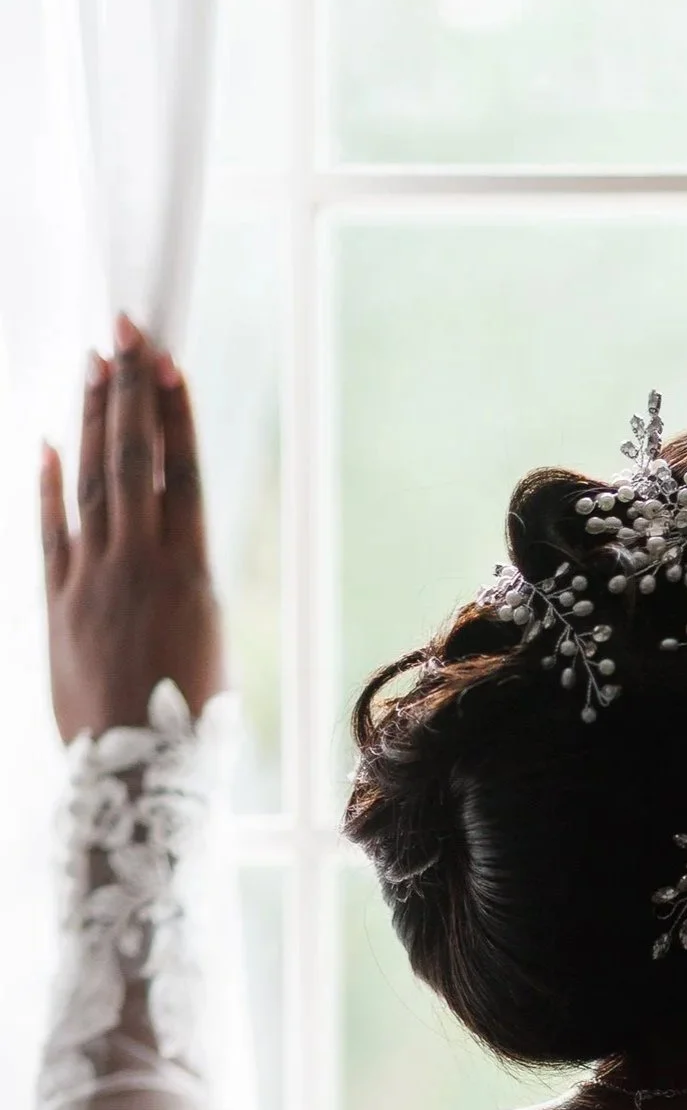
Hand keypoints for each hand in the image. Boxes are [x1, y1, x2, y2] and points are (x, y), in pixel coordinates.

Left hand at [40, 316, 224, 740]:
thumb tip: (174, 560)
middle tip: (124, 328)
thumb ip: (190, 594)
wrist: (142, 781)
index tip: (166, 360)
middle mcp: (141, 566)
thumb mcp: (212, 653)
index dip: (173, 412)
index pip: (181, 473)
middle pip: (133, 459)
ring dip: (93, 417)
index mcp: (193, 578)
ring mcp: (94, 581)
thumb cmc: (193, 734)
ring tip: (94, 363)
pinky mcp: (59, 606)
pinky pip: (53, 530)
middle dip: (128, 389)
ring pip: (92, 481)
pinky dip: (51, 483)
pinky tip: (51, 442)